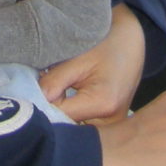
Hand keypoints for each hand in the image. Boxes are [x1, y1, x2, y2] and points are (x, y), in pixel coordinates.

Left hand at [39, 4, 145, 122]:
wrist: (132, 38)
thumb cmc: (106, 42)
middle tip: (52, 85)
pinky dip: (74, 113)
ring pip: (75, 127)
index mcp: (103, 103)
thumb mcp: (77, 58)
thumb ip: (53, 82)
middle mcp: (111, 121)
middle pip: (68, 125)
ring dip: (64, 112)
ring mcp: (113, 126)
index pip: (58, 115)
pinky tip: (75, 96)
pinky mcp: (112, 124)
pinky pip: (85, 125)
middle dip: (53, 109)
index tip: (38, 84)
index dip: (43, 101)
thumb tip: (33, 102)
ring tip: (67, 88)